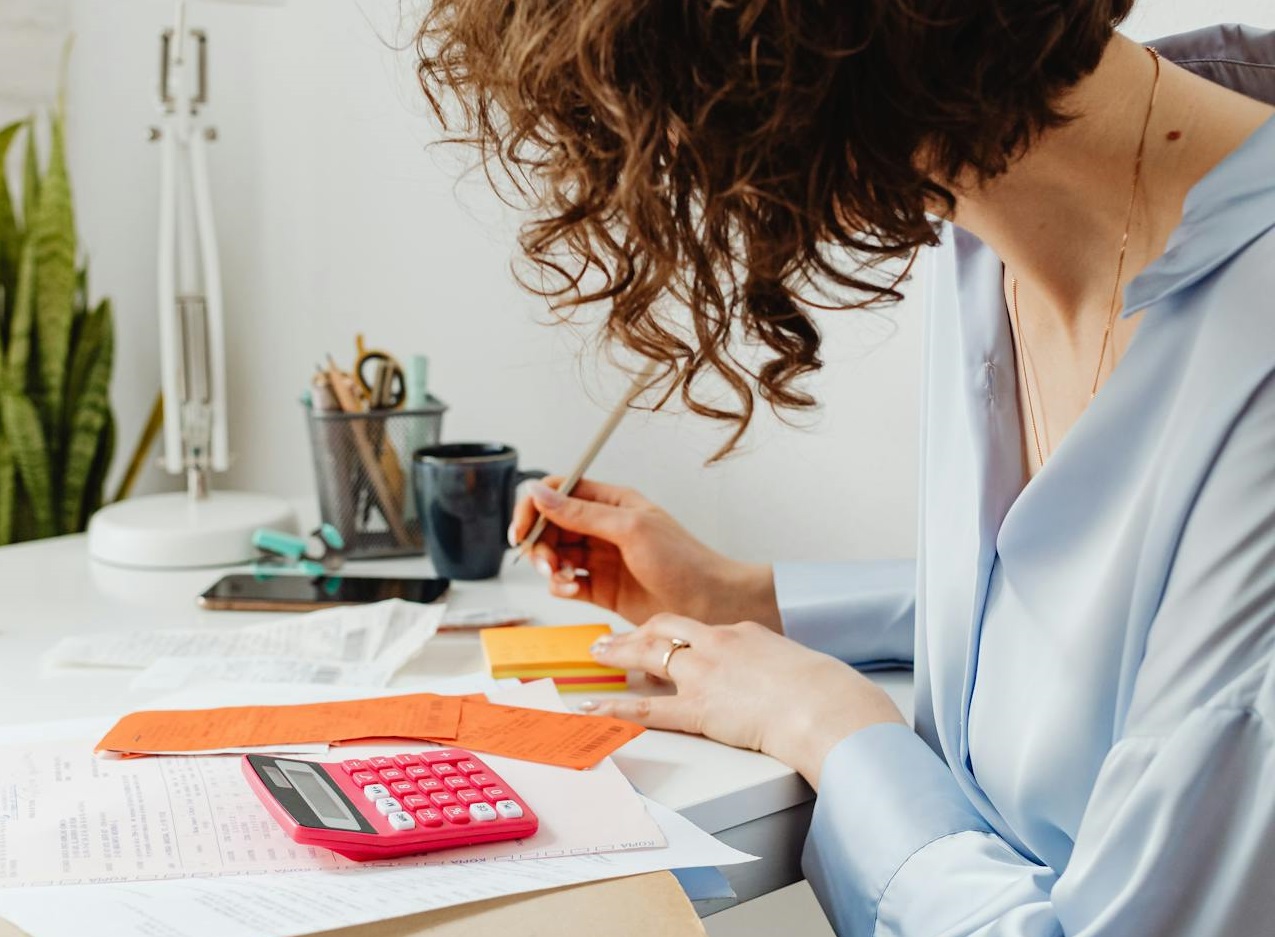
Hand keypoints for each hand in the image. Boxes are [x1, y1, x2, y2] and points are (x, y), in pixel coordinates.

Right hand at [509, 478, 779, 627]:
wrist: (709, 604)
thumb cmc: (682, 560)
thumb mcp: (630, 529)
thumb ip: (581, 513)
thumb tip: (538, 492)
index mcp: (611, 502)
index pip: (558, 491)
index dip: (533, 507)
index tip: (521, 530)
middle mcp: (602, 527)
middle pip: (550, 525)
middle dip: (539, 543)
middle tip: (544, 562)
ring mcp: (600, 558)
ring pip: (553, 554)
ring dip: (547, 566)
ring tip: (560, 578)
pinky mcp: (600, 588)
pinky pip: (565, 582)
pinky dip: (560, 586)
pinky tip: (572, 590)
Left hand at [580, 613, 905, 786]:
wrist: (826, 706)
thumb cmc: (824, 692)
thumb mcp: (797, 666)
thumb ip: (774, 666)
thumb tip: (775, 679)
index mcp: (743, 633)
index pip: (697, 627)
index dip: (672, 631)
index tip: (658, 634)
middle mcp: (717, 645)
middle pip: (664, 628)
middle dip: (634, 632)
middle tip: (612, 637)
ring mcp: (704, 674)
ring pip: (648, 656)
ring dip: (618, 654)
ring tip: (597, 655)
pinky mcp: (699, 708)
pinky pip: (647, 709)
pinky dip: (615, 708)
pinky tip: (595, 709)